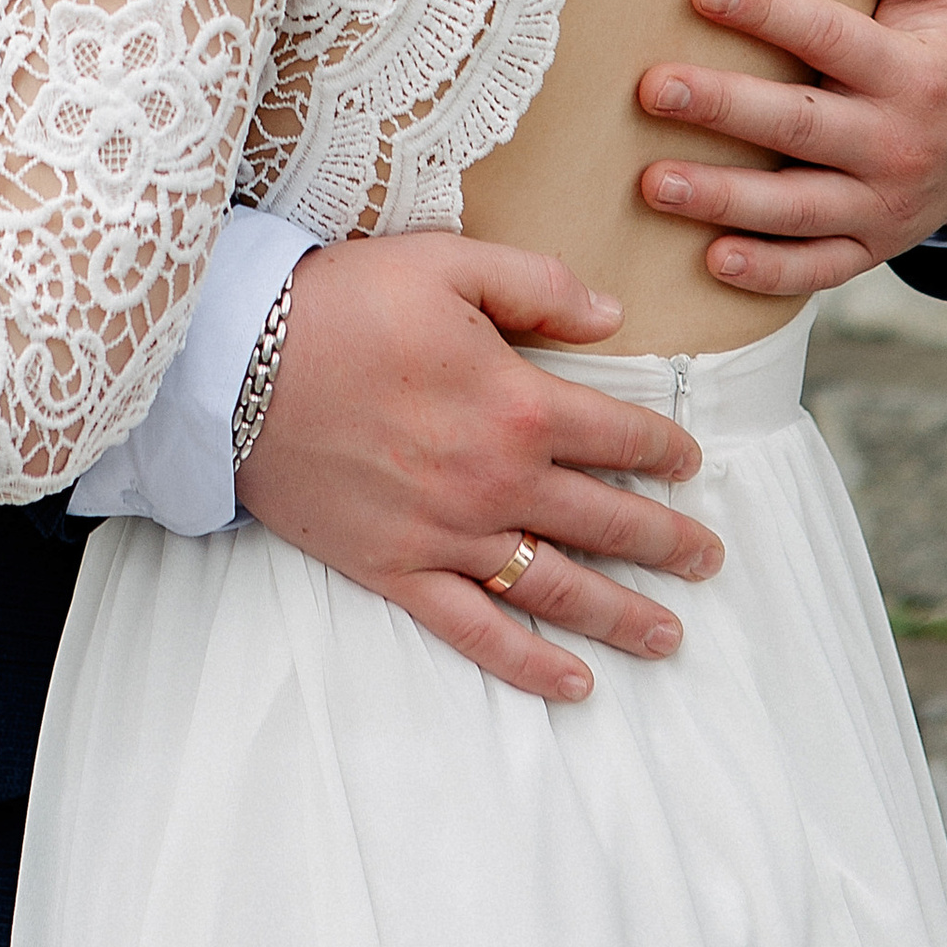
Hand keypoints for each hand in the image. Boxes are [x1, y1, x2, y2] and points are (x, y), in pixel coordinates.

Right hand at [234, 233, 723, 707]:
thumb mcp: (446, 261)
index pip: (620, 436)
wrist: (235, 364)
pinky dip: (528, 666)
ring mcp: (447, 535)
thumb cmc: (341, 302)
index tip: (691, 464)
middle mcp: (496, 482)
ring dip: (623, 614)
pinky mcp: (396, 570)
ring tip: (671, 634)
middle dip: (668, 542)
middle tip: (710, 560)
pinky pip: (475, 632)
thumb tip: (613, 316)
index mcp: (519, 405)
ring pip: (557, 588)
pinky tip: (573, 685)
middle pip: (606, 521)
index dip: (665, 451)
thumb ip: (538, 285)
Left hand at [634, 0, 946, 297]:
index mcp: (914, 74)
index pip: (832, 39)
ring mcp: (884, 205)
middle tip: (653, 89)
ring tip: (653, 182)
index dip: (769, 13)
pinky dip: (768, 272)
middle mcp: (898, 143)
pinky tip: (711, 260)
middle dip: (724, 109)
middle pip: (800, 127)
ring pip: (797, 208)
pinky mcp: (872, 247)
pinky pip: (818, 268)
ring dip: (723, 198)